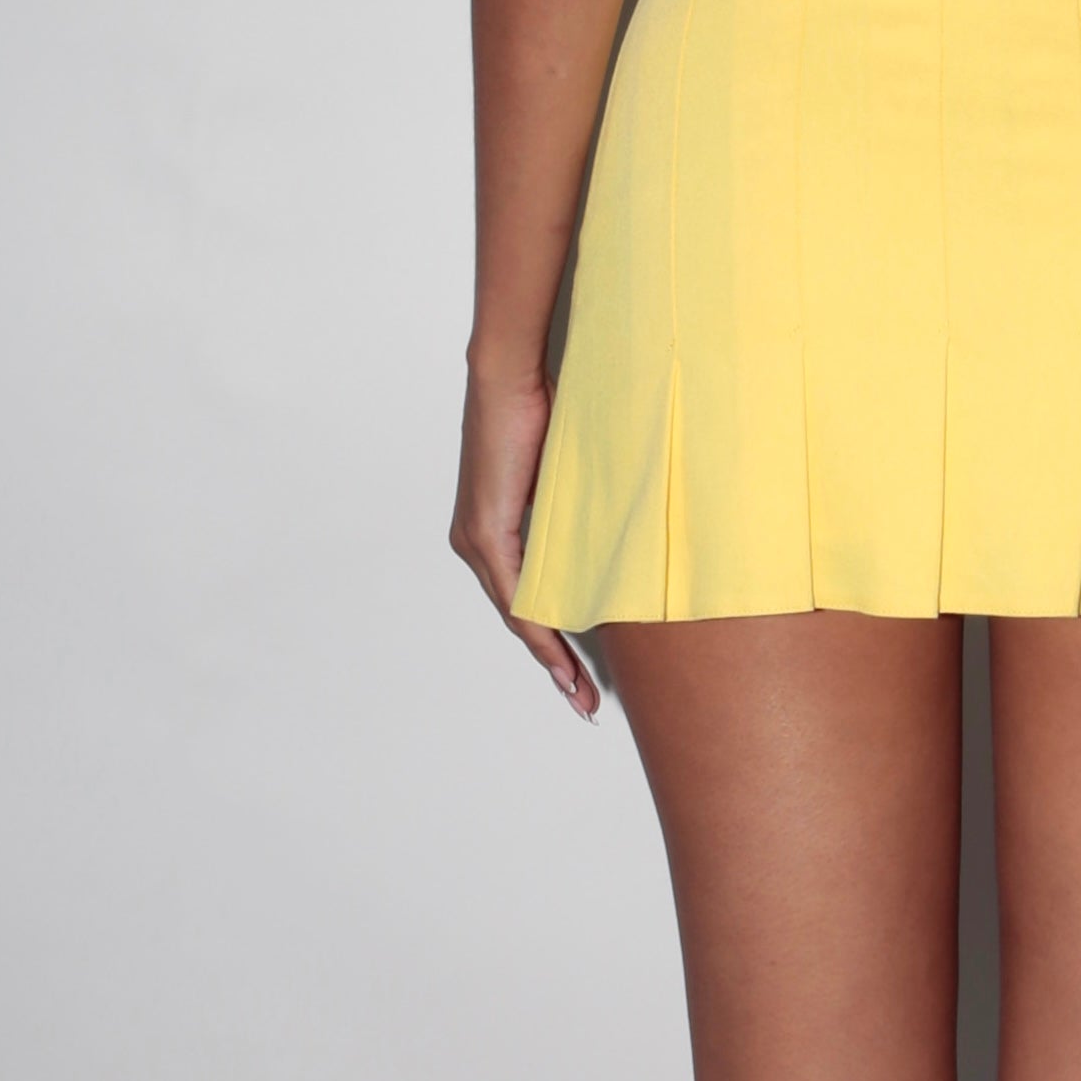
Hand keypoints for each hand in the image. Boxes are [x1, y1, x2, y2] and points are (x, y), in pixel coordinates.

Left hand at [451, 354, 599, 715]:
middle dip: (555, 666)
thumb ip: (573, 512)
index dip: (551, 644)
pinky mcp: (484, 529)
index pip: (523, 602)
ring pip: (517, 613)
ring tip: (577, 692)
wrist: (508, 377)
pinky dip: (539, 626)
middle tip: (583, 703)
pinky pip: (516, 591)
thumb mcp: (562, 476)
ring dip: (550, 656)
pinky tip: (559, 655)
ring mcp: (477, 539)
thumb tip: (606, 534)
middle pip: (519, 619)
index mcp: (489, 532)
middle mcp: (474, 542)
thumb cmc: (537, 412)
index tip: (577, 678)